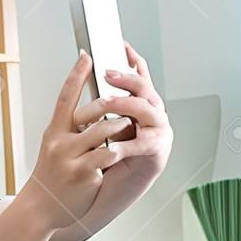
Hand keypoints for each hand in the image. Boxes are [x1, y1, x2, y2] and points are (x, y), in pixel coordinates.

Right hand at [19, 52, 132, 229]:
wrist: (41, 208)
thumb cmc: (51, 176)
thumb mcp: (54, 148)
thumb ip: (71, 130)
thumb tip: (92, 111)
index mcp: (53, 132)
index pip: (65, 97)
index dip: (76, 75)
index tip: (87, 55)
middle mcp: (59, 142)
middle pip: (93, 112)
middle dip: (114, 107)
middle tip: (124, 103)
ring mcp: (71, 158)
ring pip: (105, 132)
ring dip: (122, 129)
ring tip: (127, 129)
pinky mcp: (85, 174)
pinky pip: (109, 155)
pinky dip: (118, 152)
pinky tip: (119, 156)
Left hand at [98, 42, 172, 185]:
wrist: (102, 196)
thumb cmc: (101, 161)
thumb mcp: (95, 129)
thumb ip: (97, 107)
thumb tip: (83, 75)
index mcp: (138, 108)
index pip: (139, 78)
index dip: (132, 61)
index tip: (119, 45)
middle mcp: (151, 117)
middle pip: (144, 88)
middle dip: (126, 79)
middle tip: (107, 74)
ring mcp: (158, 134)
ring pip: (146, 109)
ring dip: (124, 104)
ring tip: (105, 104)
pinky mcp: (156, 155)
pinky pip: (144, 144)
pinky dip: (126, 143)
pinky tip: (110, 145)